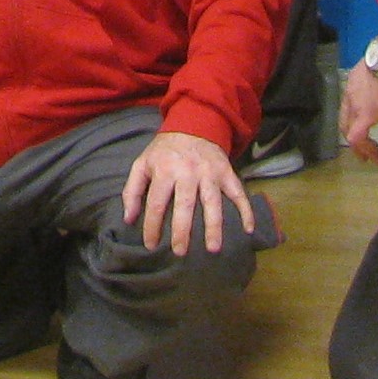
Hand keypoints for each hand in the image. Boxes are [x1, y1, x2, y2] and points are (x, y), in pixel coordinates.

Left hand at [122, 130, 253, 254]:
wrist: (194, 125)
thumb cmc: (165, 151)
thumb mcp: (142, 163)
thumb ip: (133, 190)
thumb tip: (129, 219)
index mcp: (165, 170)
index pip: (157, 203)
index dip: (153, 226)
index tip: (151, 245)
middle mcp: (188, 172)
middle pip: (185, 205)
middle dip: (182, 231)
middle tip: (180, 253)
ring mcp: (210, 173)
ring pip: (213, 202)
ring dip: (214, 226)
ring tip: (213, 248)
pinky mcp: (227, 172)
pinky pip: (239, 192)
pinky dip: (246, 210)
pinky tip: (248, 229)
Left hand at [338, 62, 377, 165]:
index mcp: (354, 83)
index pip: (348, 106)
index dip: (353, 119)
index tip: (364, 129)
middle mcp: (350, 95)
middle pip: (345, 121)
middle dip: (353, 138)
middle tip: (363, 150)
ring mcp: (355, 106)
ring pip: (350, 132)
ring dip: (361, 148)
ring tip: (371, 158)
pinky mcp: (365, 116)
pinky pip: (358, 138)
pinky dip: (366, 150)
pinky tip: (376, 157)